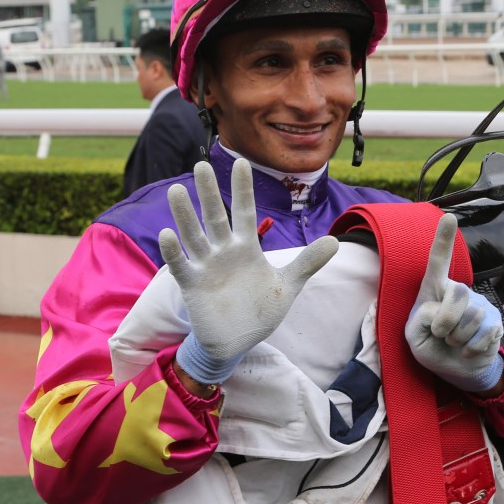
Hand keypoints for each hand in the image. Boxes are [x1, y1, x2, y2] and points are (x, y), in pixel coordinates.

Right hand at [162, 159, 338, 384]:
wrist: (240, 341)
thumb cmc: (261, 309)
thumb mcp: (288, 284)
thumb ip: (308, 261)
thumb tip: (336, 241)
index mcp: (246, 247)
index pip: (244, 211)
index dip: (242, 188)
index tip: (240, 162)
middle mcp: (224, 251)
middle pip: (215, 217)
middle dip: (209, 192)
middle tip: (200, 165)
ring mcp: (206, 266)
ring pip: (194, 235)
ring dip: (185, 215)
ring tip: (176, 190)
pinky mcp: (193, 285)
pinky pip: (181, 265)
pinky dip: (174, 251)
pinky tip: (167, 233)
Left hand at [404, 213, 503, 392]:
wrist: (458, 369)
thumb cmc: (431, 347)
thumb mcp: (414, 337)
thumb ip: (420, 320)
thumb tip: (443, 309)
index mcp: (434, 291)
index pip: (438, 262)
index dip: (443, 240)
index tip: (449, 216)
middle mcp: (458, 292)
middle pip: (457, 292)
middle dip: (446, 321)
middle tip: (441, 335)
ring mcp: (479, 304)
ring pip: (471, 316)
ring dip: (458, 339)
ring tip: (454, 342)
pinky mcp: (495, 320)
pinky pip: (484, 333)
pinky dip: (471, 349)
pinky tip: (468, 350)